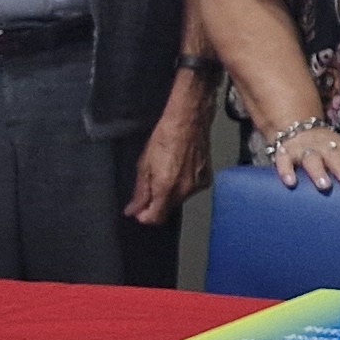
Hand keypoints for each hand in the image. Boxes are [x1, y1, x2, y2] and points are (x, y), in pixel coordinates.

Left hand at [124, 95, 209, 225]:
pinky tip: (180, 169)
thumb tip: (133, 211)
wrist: (188, 121)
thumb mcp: (144, 164)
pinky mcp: (206, 179)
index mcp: (166, 187)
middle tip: (150, 184)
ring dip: (170, 193)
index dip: (145, 216)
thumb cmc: (164, 137)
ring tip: (166, 171)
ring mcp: (198, 186)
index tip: (138, 209)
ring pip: (179, 200)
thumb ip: (140, 192)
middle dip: (156, 203)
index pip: (156, 218)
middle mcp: (184, 191)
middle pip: (167, 210)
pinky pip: (190, 191)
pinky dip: (183, 185)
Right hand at [268, 123, 339, 191]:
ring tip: (324, 186)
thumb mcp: (335, 150)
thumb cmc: (322, 149)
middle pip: (332, 153)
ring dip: (318, 171)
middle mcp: (320, 144)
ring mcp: (302, 148)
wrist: (294, 128)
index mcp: (336, 143)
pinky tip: (291, 183)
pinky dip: (286, 171)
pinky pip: (283, 161)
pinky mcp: (284, 153)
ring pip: (311, 158)